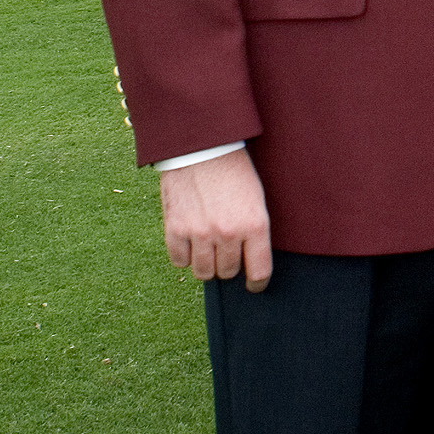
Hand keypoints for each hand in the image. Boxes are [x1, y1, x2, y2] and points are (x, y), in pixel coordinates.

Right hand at [159, 148, 271, 291]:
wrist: (203, 148)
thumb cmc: (235, 172)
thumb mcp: (256, 199)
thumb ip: (252, 230)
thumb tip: (249, 261)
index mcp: (254, 225)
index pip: (258, 271)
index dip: (257, 283)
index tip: (254, 285)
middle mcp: (227, 233)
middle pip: (228, 273)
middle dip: (229, 267)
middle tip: (227, 253)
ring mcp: (199, 233)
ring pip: (203, 272)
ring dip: (207, 264)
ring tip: (209, 249)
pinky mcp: (175, 229)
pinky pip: (179, 261)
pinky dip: (184, 256)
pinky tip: (190, 242)